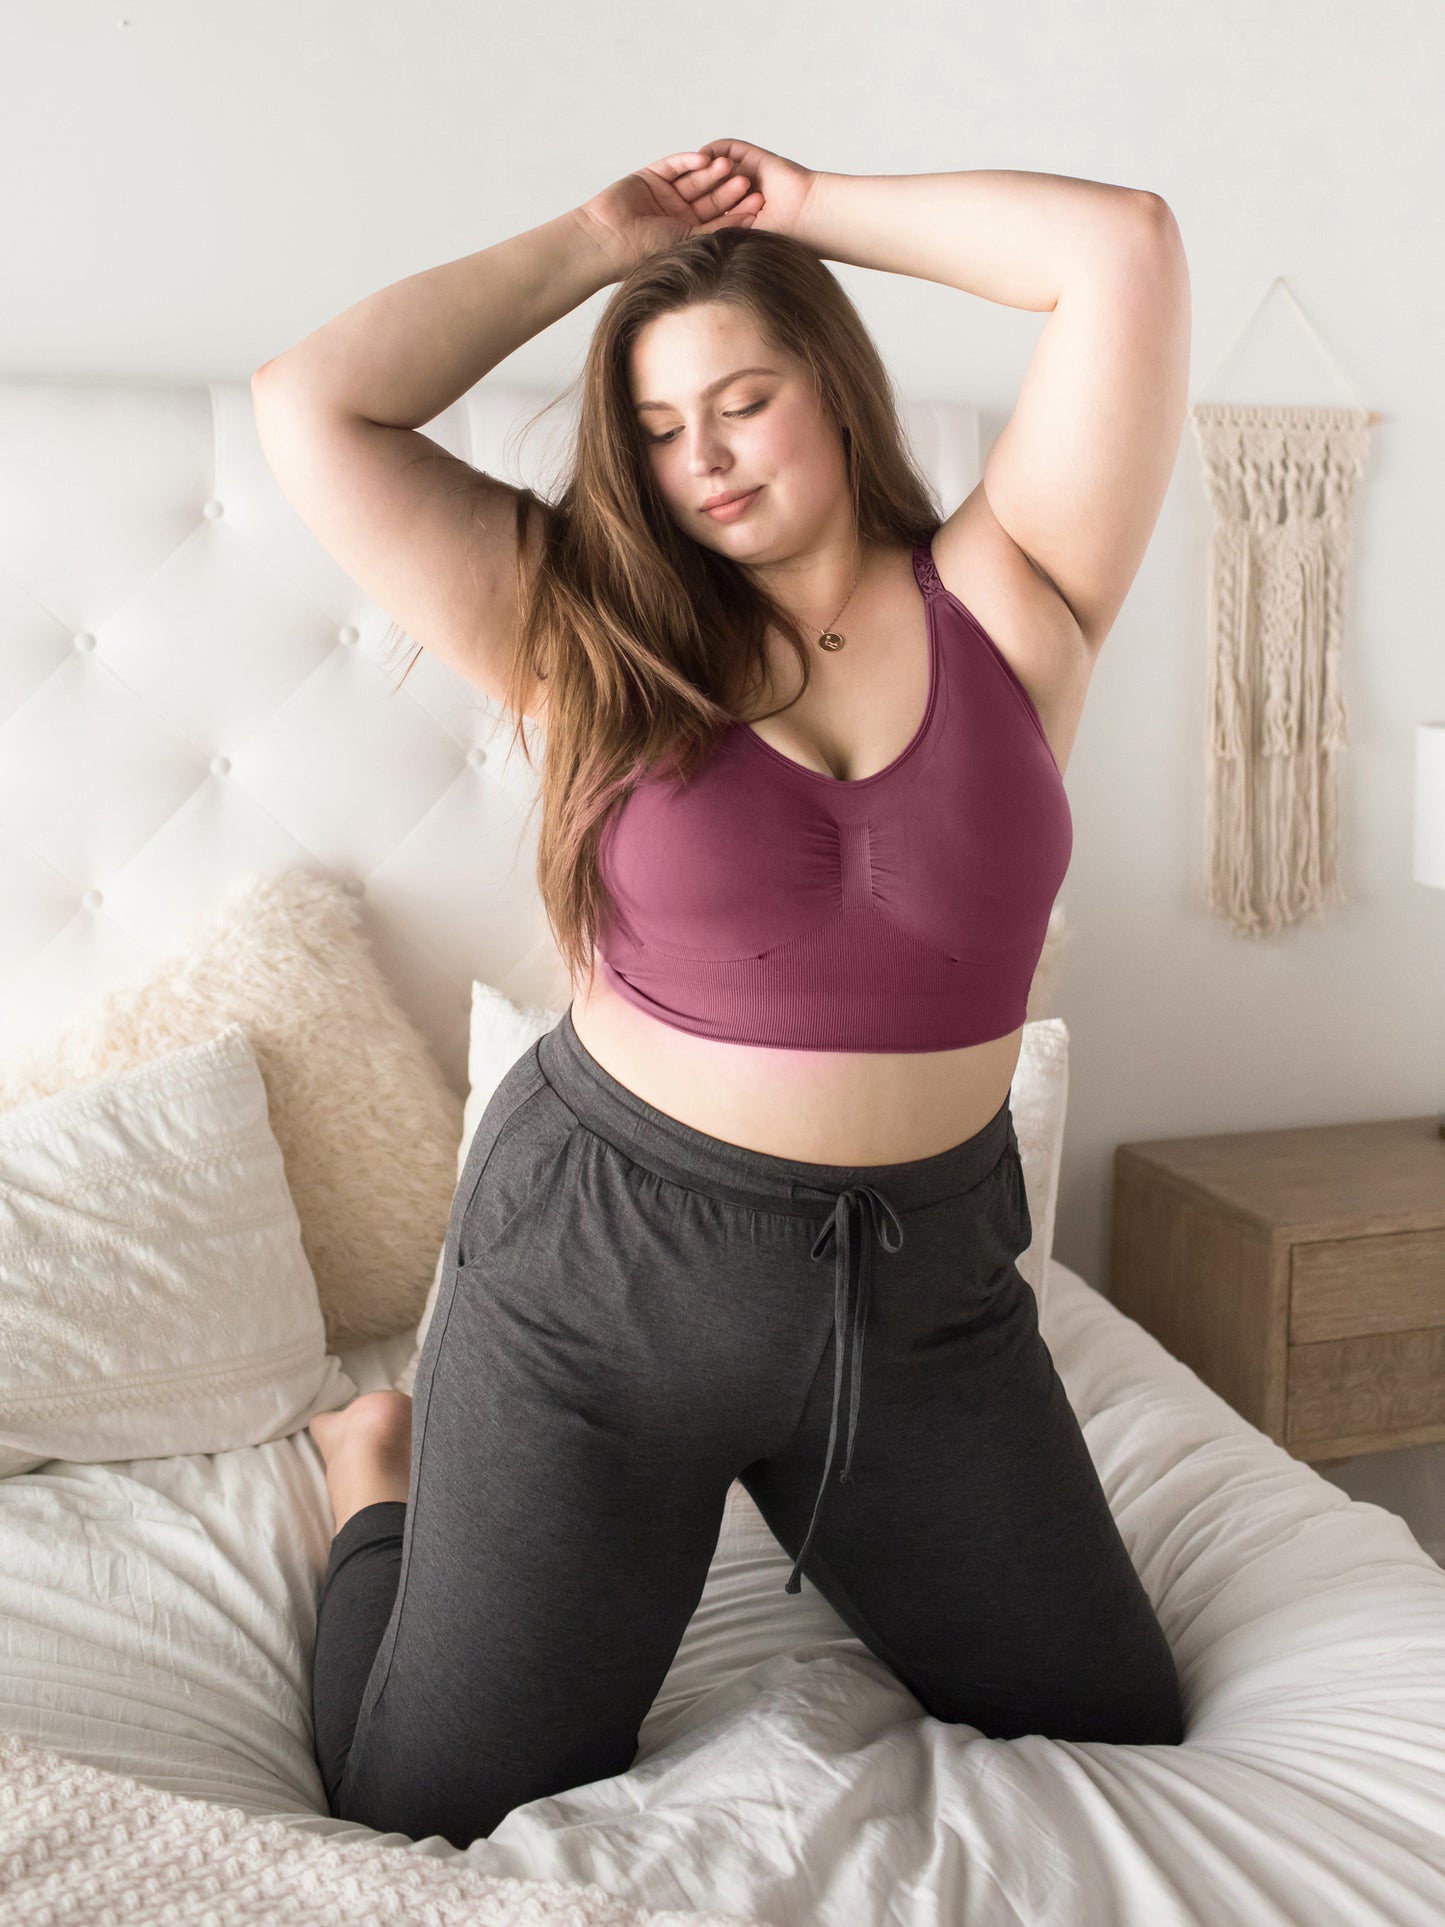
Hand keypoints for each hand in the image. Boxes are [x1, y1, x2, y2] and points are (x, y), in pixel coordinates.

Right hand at [575, 142, 818, 276]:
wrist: (608, 242)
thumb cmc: (644, 252)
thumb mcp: (687, 243)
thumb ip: (714, 233)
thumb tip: (749, 230)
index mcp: (689, 234)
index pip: (719, 219)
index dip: (738, 211)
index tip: (758, 204)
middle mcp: (679, 214)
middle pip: (710, 197)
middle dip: (728, 189)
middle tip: (748, 182)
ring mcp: (666, 194)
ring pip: (695, 180)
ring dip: (712, 173)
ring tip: (729, 166)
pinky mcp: (651, 176)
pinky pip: (675, 165)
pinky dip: (689, 161)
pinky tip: (705, 158)